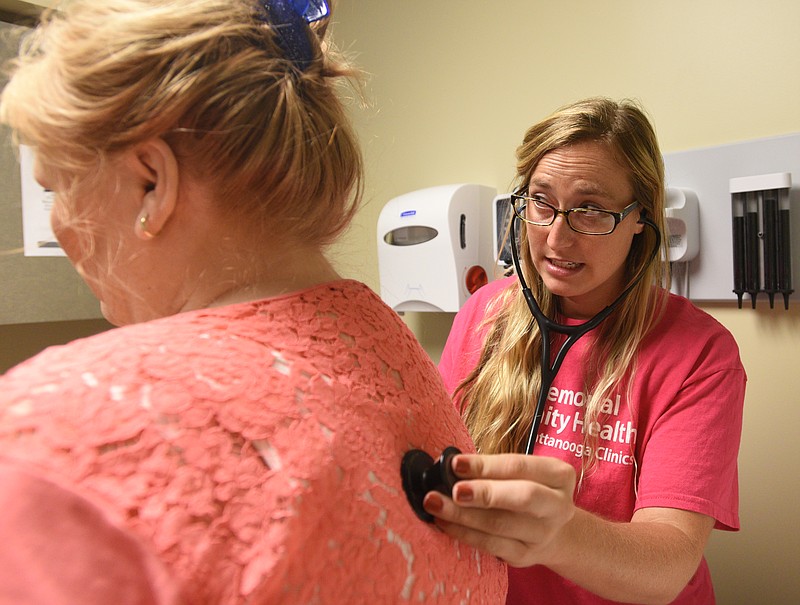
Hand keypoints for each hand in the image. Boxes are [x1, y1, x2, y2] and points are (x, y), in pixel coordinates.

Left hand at [422, 453, 575, 567]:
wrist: (553, 531)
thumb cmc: (527, 489)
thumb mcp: (521, 473)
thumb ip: (492, 469)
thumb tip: (452, 466)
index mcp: (559, 476)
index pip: (519, 466)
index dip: (486, 465)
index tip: (455, 463)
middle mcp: (558, 506)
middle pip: (522, 497)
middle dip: (484, 493)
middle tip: (454, 490)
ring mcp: (543, 534)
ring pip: (500, 524)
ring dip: (464, 514)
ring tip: (435, 504)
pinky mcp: (525, 556)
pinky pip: (491, 545)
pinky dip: (464, 533)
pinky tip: (444, 522)